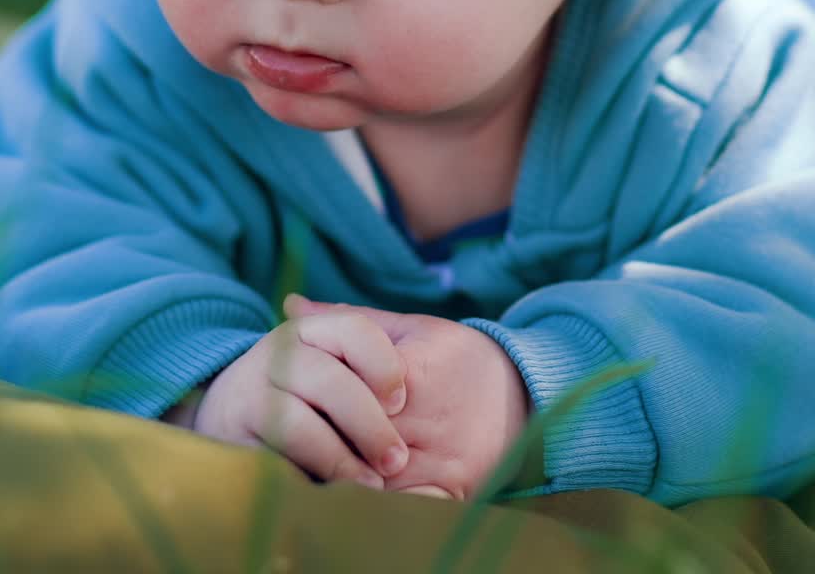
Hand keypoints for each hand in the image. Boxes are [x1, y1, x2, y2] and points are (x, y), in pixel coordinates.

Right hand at [179, 305, 409, 489]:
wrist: (229, 414)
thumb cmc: (306, 390)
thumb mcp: (338, 362)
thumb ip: (370, 353)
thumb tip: (409, 372)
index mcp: (309, 330)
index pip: (354, 329)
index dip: (382, 365)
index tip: (400, 402)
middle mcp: (276, 354)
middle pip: (328, 380)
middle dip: (368, 424)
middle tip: (396, 461)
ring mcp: (248, 394)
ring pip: (297, 423)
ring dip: (339, 458)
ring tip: (371, 486)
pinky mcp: (233, 440)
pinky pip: (271, 460)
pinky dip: (306, 478)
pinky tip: (330, 495)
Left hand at [283, 295, 531, 500]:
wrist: (523, 390)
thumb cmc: (457, 355)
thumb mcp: (411, 326)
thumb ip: (350, 320)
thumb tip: (290, 305)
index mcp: (412, 372)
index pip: (348, 392)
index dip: (318, 400)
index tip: (297, 400)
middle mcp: (424, 420)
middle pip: (353, 440)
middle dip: (323, 442)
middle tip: (294, 440)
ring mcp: (438, 460)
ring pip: (372, 481)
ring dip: (343, 478)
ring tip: (315, 468)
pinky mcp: (450, 490)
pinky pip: (402, 509)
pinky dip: (376, 506)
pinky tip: (357, 495)